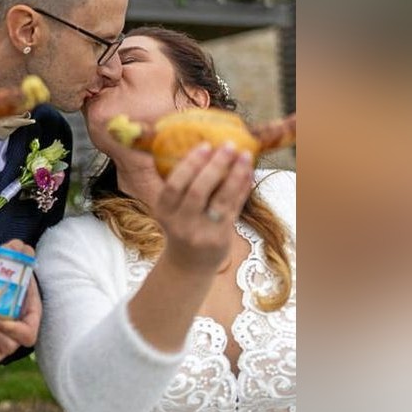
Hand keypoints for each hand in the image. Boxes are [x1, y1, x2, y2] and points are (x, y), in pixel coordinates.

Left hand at [0, 239, 41, 363]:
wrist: (3, 293)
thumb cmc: (12, 280)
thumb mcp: (18, 266)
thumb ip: (19, 253)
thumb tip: (18, 245)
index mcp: (32, 319)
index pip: (27, 335)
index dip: (10, 329)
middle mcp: (21, 337)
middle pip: (7, 344)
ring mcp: (8, 346)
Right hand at [154, 142, 254, 273]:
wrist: (189, 266)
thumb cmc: (182, 228)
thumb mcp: (172, 210)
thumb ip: (183, 185)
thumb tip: (208, 148)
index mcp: (163, 211)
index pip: (174, 185)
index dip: (190, 164)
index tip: (205, 145)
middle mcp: (180, 223)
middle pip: (198, 190)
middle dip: (215, 165)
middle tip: (228, 146)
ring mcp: (201, 232)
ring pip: (221, 199)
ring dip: (235, 175)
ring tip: (244, 156)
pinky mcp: (220, 238)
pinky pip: (234, 208)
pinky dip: (242, 188)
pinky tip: (248, 173)